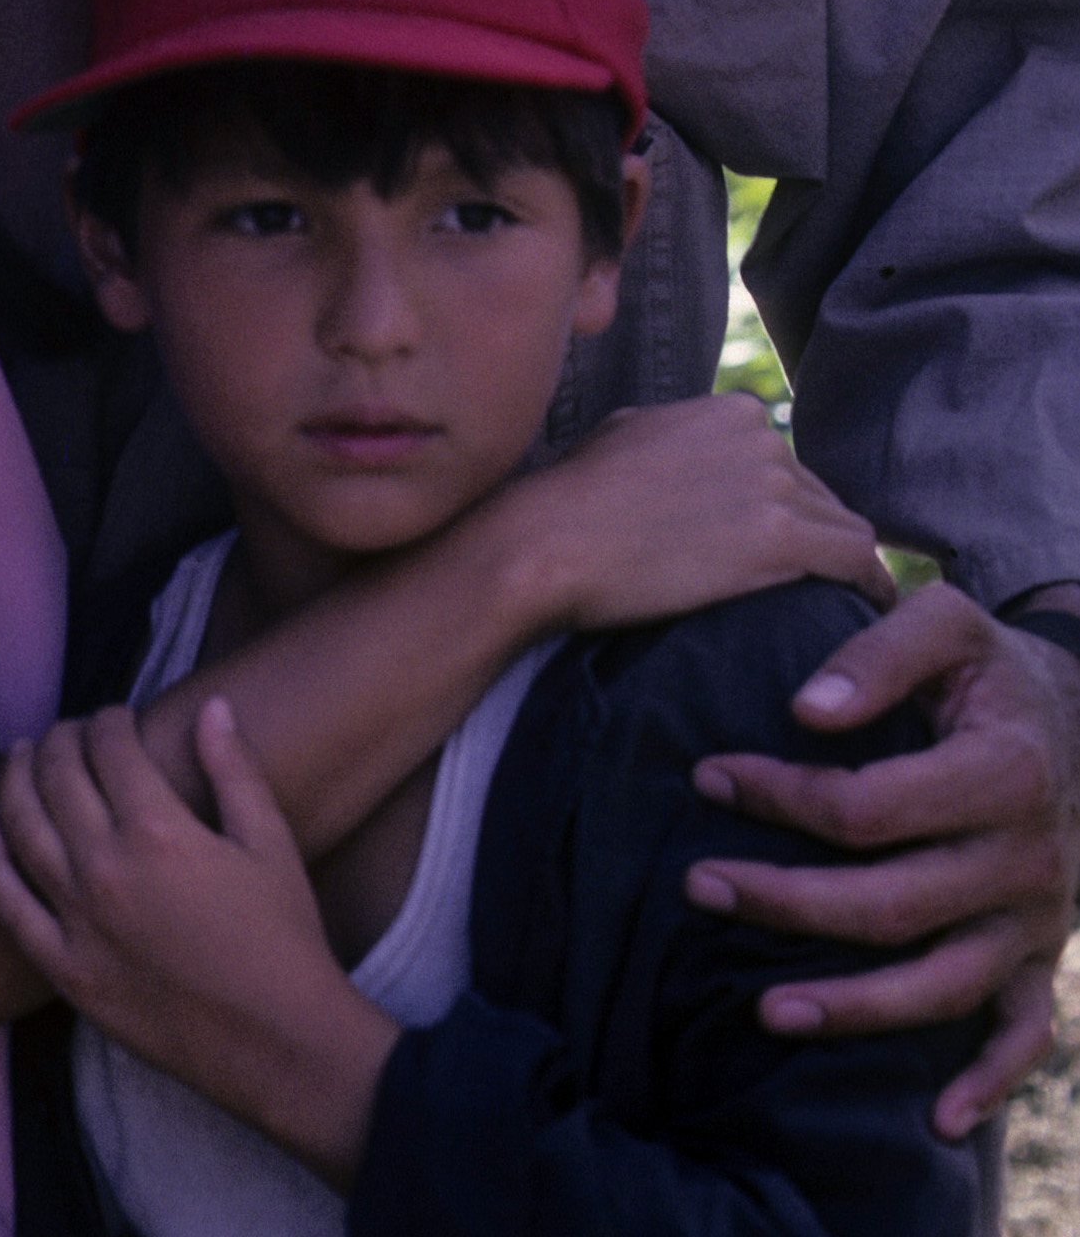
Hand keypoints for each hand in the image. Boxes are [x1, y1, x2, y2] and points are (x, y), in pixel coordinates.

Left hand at [0, 697, 396, 1183]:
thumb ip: (233, 767)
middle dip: (61, 740)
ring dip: (16, 780)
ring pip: (23, 828)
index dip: (109, 720)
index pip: (111, 747)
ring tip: (21, 755)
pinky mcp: (66, 969)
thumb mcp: (269, 841)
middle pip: (59, 777)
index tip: (115, 717)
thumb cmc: (282, 937)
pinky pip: (9, 906)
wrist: (276, 1041)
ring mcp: (78, 921)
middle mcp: (106, 868)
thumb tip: (211, 705)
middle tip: (68, 731)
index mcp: (158, 829)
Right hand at [512, 394, 895, 631]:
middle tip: (802, 588)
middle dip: (815, 538)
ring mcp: (774, 484)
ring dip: (840, 568)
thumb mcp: (629, 436)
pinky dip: (867, 588)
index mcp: (729, 411)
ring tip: (836, 609)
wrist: (549, 542)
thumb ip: (679, 439)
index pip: (790, 465)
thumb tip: (691, 455)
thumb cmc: (573, 499)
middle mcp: (761, 436)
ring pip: (846, 530)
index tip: (779, 550)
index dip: (788, 510)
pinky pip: (857, 562)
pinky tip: (863, 613)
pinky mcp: (782, 538)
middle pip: (821, 496)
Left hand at [684, 581, 1079, 1134]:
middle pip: (891, 906)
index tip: (708, 775)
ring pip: (943, 986)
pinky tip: (935, 1120)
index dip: (780, 796)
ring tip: (763, 1012)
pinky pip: (1025, 1036)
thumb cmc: (990, 668)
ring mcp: (1038, 921)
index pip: (869, 808)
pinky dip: (988, 1084)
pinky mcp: (1044, 958)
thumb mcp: (946, 622)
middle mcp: (1027, 859)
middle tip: (699, 885)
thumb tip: (802, 708)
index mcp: (1002, 774)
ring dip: (854, 1009)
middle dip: (786, 903)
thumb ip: (877, 652)